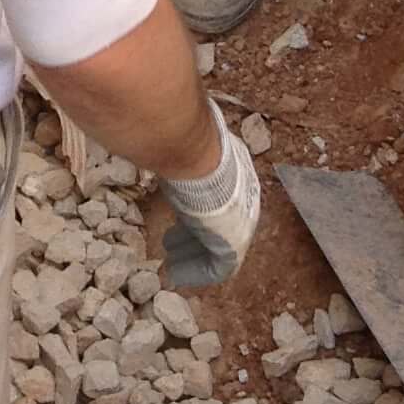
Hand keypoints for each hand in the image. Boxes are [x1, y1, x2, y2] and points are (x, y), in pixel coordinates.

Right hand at [158, 103, 261, 289]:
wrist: (198, 159)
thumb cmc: (187, 144)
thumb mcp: (185, 143)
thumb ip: (178, 145)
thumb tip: (160, 127)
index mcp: (236, 176)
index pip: (218, 198)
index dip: (197, 209)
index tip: (179, 216)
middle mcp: (243, 202)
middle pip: (216, 224)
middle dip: (193, 236)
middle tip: (172, 243)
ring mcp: (240, 226)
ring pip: (214, 248)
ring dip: (191, 255)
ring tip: (171, 264)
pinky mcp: (233, 247)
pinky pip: (215, 267)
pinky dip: (195, 272)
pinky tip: (177, 275)